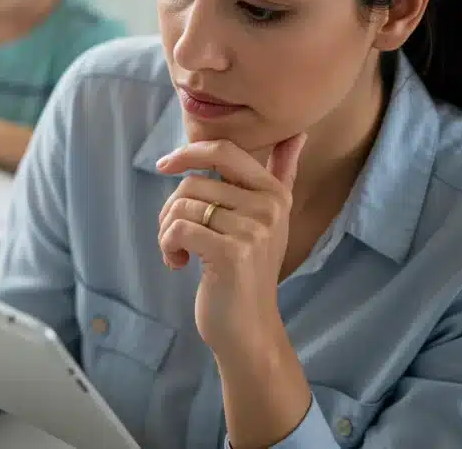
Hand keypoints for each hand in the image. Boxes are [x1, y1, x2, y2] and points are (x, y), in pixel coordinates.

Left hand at [156, 134, 306, 355]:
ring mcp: (253, 229)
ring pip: (182, 205)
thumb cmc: (248, 272)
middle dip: (172, 208)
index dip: (188, 151)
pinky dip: (167, 246)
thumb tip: (297, 133)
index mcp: (274, 192)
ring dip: (167, 231)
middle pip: (194, 181)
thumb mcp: (270, 220)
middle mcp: (269, 206)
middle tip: (175, 235)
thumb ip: (281, 174)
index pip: (225, 151)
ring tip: (179, 253)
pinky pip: (179, 229)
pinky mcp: (232, 252)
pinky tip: (178, 264)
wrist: (248, 328)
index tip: (164, 166)